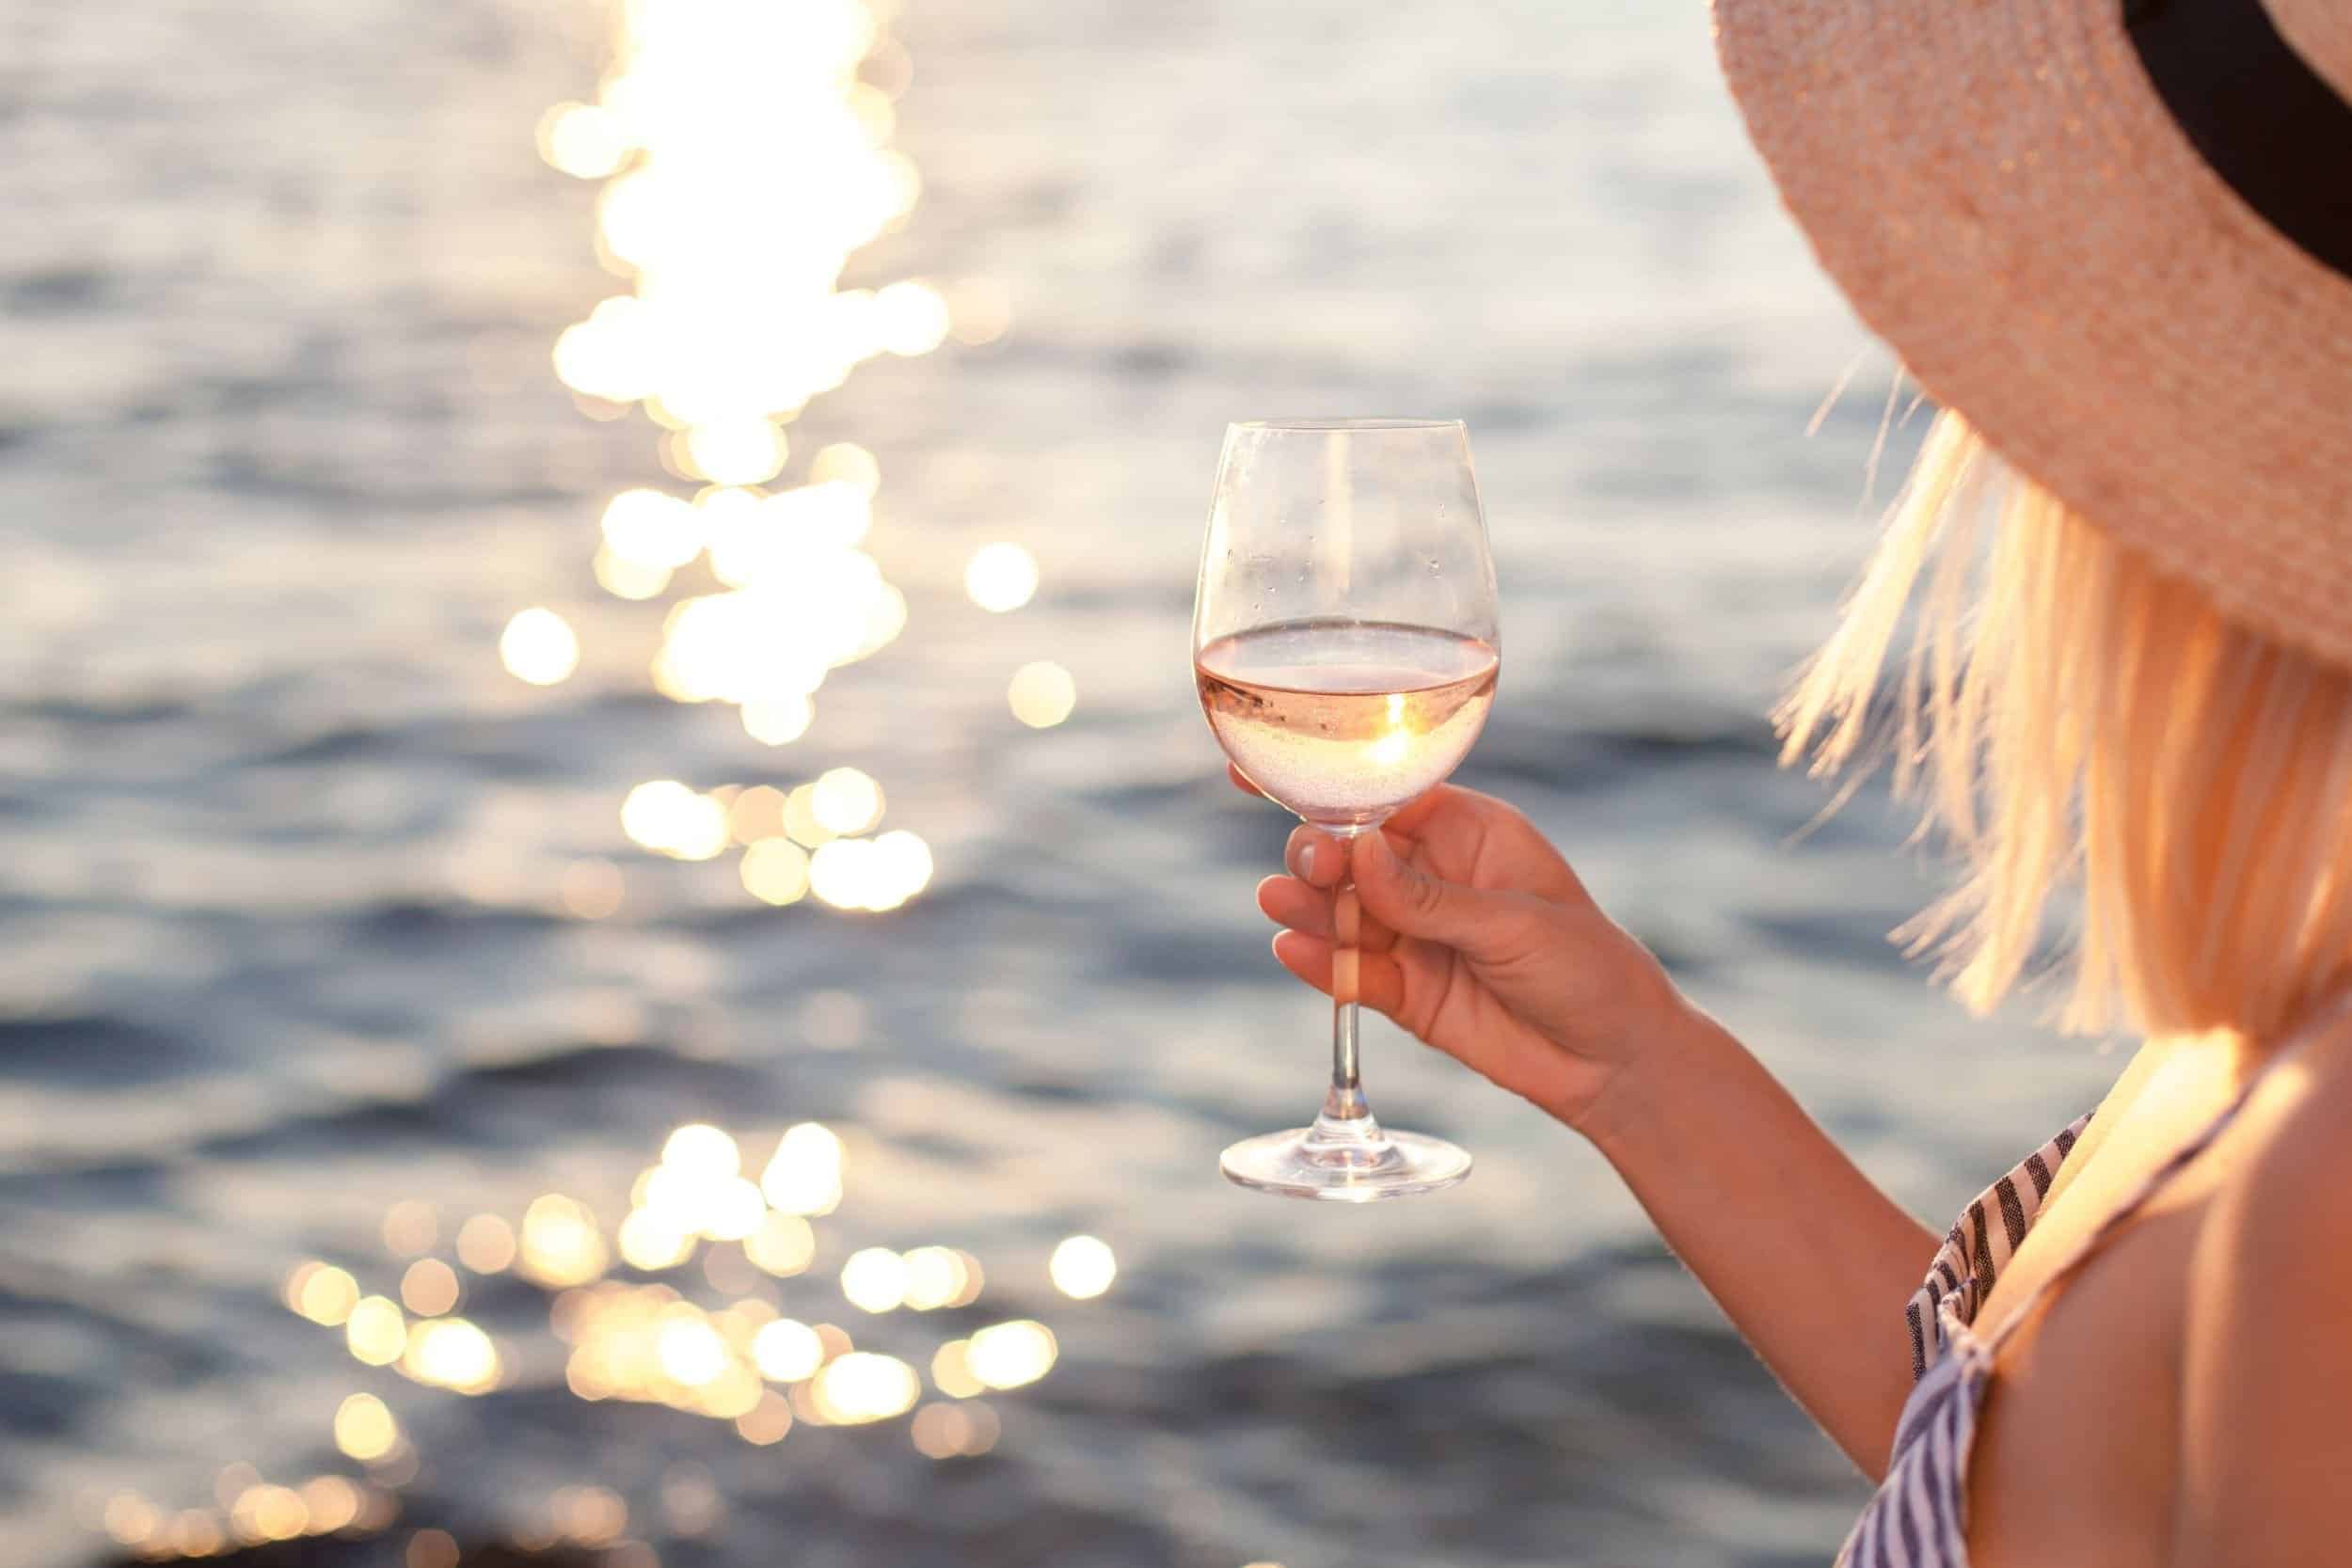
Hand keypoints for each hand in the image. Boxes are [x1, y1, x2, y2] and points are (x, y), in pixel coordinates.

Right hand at [1241, 766, 1686, 1132]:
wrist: (1614, 1063)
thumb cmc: (1588, 968)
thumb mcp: (1516, 923)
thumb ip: (1432, 897)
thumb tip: (1357, 852)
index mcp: (1469, 832)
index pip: (1387, 794)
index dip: (1329, 783)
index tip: (1264, 770)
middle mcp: (1434, 877)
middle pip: (1352, 852)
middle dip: (1320, 852)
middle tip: (1310, 868)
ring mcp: (1415, 935)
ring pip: (1343, 912)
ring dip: (1309, 906)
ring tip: (1280, 903)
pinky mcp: (1405, 992)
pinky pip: (1352, 972)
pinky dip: (1321, 963)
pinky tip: (1293, 951)